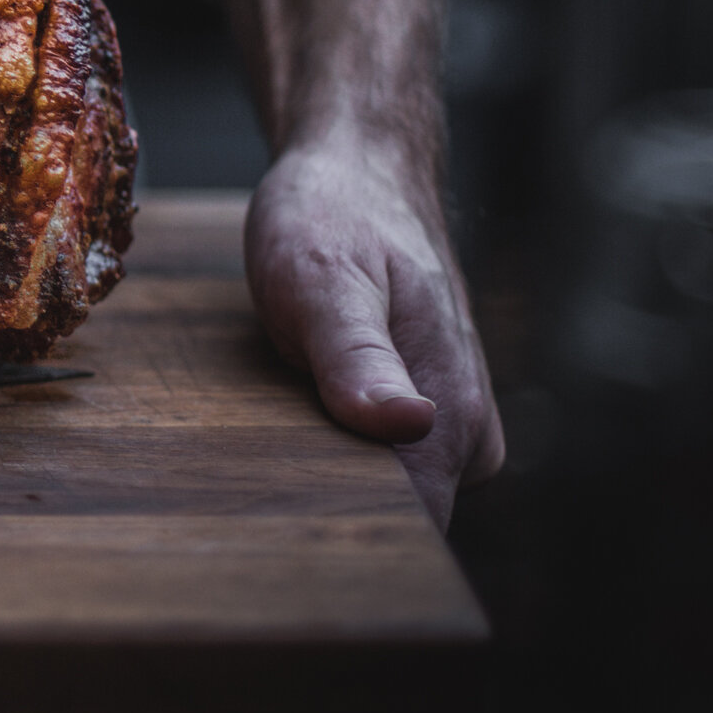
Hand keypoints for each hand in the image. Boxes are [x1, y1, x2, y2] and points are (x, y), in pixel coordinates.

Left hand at [245, 142, 504, 525]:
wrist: (359, 173)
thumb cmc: (335, 218)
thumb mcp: (325, 280)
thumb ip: (358, 355)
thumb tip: (407, 423)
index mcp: (453, 413)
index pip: (408, 529)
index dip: (335, 539)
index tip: (270, 533)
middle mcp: (466, 435)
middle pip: (393, 524)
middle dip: (321, 516)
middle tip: (246, 493)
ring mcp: (447, 430)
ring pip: (380, 497)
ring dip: (319, 485)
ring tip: (262, 451)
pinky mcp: (422, 420)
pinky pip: (372, 466)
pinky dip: (326, 457)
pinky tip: (284, 432)